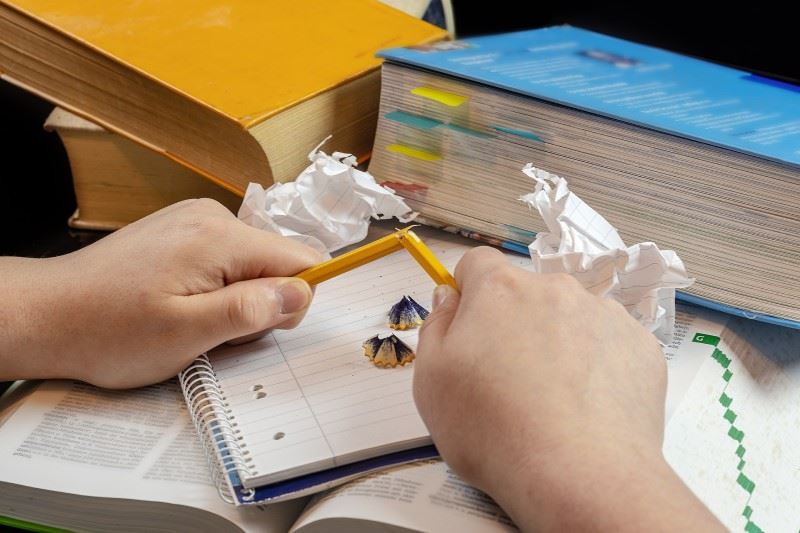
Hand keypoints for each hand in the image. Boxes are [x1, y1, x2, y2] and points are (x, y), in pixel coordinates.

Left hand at [1, 199, 321, 387]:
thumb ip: (250, 310)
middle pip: (276, 262)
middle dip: (259, 304)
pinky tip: (181, 304)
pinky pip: (226, 259)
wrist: (48, 313)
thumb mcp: (186, 334)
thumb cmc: (111, 331)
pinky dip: (216, 287)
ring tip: (190, 320)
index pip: (301, 259)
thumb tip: (303, 292)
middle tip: (212, 331)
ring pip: (251, 264)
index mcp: (220, 237)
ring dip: (236, 299)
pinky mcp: (181, 229)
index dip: (296, 300)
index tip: (262, 328)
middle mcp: (212, 216)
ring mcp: (194, 219)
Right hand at [414, 247, 721, 530]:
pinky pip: (608, 344)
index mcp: (501, 289)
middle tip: (506, 378)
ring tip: (551, 400)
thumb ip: (436, 326)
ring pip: (570, 318)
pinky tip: (584, 407)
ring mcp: (605, 314)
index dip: (468, 293)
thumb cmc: (494, 429)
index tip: (468, 328)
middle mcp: (556, 289)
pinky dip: (596, 366)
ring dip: (558, 343)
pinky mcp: (641, 346)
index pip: (478, 264)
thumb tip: (450, 300)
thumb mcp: (431, 380)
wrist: (579, 475)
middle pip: (526, 293)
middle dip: (514, 324)